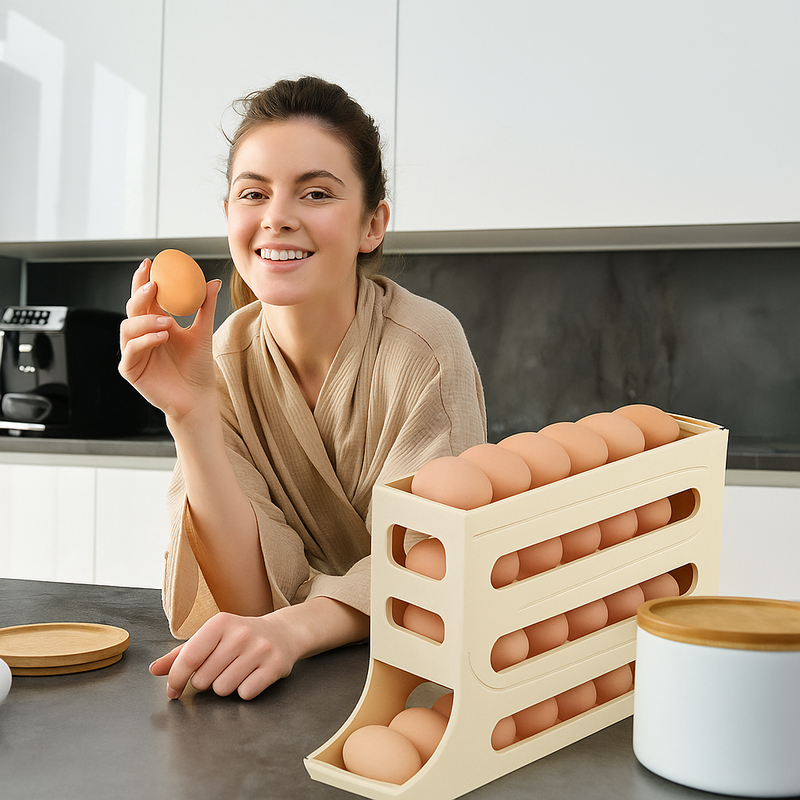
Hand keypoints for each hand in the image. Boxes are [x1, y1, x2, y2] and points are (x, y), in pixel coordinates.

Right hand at [119, 259, 220, 422]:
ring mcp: (134, 352)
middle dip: (139, 294)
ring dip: (145, 321)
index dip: (143, 280)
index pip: (146, 297)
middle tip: (153, 285)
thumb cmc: (198, 367)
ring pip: (127, 328)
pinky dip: (144, 341)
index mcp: (156, 323)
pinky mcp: (131, 369)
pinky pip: (131, 351)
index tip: (150, 263)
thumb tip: (213, 281)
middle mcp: (142, 335)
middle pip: (132, 308)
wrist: (198, 397)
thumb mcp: (203, 332)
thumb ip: (205, 307)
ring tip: (168, 322)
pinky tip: (161, 337)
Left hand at [149, 612, 299, 700]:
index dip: (176, 679)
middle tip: (220, 668)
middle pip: (204, 679)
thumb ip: (180, 655)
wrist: (282, 633)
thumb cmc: (240, 637)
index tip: (173, 690)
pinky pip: (246, 693)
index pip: (189, 657)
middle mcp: (241, 633)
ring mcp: (260, 649)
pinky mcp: (275, 665)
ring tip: (236, 671)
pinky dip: (245, 690)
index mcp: (221, 622)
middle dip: (207, 681)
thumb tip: (154, 669)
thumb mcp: (211, 638)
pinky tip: (251, 676)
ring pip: (223, 689)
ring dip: (226, 687)